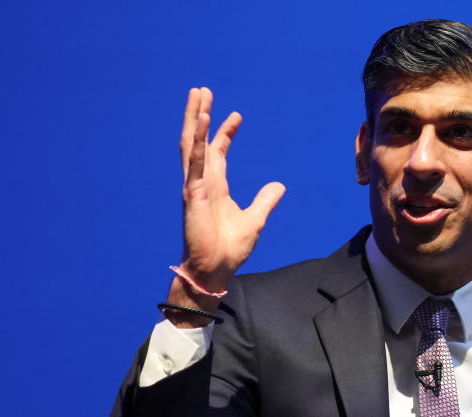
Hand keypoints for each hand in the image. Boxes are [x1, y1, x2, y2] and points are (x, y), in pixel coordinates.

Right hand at [168, 88, 285, 319]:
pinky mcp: (193, 194)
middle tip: (203, 90)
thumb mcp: (256, 219)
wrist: (216, 270)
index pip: (218, 153)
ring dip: (195, 119)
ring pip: (192, 145)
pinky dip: (199, 142)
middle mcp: (203, 183)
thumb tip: (279, 186)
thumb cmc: (229, 249)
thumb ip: (265, 201)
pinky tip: (203, 122)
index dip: (225, 133)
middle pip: (199, 141)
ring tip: (198, 94)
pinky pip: (195, 163)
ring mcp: (196, 187)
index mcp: (216, 187)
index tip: (236, 114)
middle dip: (202, 115)